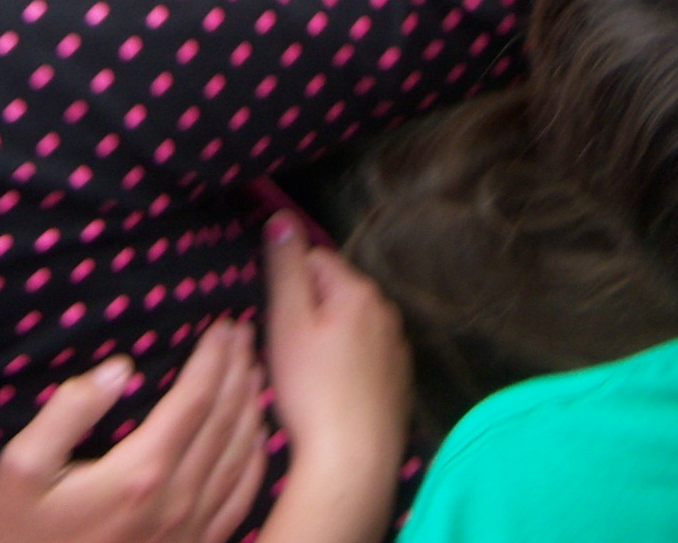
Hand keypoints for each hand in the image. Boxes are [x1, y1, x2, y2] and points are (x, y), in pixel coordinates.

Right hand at [0, 324, 269, 542]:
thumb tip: (120, 368)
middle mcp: (177, 500)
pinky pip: (241, 497)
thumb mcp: (21, 470)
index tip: (223, 325)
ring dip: (251, 406)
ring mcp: (190, 530)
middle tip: (245, 334)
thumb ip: (68, 412)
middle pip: (225, 420)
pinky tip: (257, 437)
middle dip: (238, 369)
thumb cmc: (18, 536)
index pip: (195, 397)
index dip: (214, 356)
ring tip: (254, 370)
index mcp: (140, 472)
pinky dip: (256, 458)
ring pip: (240, 455)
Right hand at [262, 212, 409, 498]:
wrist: (354, 460)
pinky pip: (366, 355)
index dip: (288, 284)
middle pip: (335, 291)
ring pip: (351, 325)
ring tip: (308, 375)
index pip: (315, 258)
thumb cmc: (313, 389)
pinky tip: (332, 393)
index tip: (277, 319)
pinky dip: (348, 364)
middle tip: (288, 350)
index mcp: (359, 290)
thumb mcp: (288, 323)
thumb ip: (286, 268)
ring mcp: (398, 347)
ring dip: (329, 337)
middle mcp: (387, 311)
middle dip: (310, 310)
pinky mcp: (399, 380)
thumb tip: (282, 217)